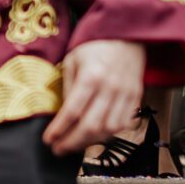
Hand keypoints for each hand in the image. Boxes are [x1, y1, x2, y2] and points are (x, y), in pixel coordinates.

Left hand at [42, 39, 146, 155]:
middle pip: (90, 126)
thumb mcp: (73, 61)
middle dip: (71, 142)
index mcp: (91, 76)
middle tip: (58, 149)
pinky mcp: (136, 97)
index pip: (72, 111)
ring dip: (90, 142)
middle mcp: (110, 88)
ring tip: (75, 143)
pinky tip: (95, 135)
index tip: (48, 140)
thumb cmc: (95, 46)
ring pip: (108, 130)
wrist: (126, 33)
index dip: (59, 130)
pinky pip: (123, 124)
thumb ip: (68, 88)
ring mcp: (126, 94)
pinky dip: (108, 135)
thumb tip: (64, 116)